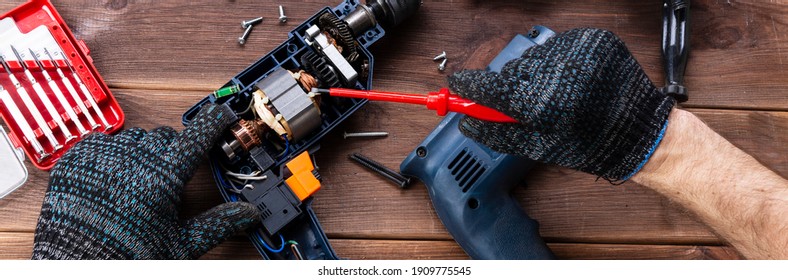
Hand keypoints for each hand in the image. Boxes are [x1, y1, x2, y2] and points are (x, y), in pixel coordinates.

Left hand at [32, 104, 260, 258]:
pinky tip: (113, 176)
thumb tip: (248, 214)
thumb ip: (218, 224)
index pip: (199, 135)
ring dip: (143, 151)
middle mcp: (136, 158)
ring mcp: (105, 155)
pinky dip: (112, 153)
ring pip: (136, 137)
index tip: (222, 113)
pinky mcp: (77, 158)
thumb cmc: (126, 257)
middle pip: (167, 136)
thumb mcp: (180, 244)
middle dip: (174, 150)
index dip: (214, 121)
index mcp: (165, 176)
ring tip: (138, 180)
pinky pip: (103, 141)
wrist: (76, 265)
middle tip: (170, 175)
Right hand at [449, 28, 674, 180]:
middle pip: (510, 71)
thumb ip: (498, 133)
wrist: (642, 132)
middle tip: (522, 104)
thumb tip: (466, 122)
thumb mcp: (539, 148)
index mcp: (542, 102)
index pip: (488, 87)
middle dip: (509, 87)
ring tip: (557, 95)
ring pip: (534, 58)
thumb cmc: (593, 145)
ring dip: (535, 74)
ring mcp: (577, 51)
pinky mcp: (593, 40)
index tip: (458, 85)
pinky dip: (558, 63)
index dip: (468, 86)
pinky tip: (572, 81)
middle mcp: (557, 71)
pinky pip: (559, 47)